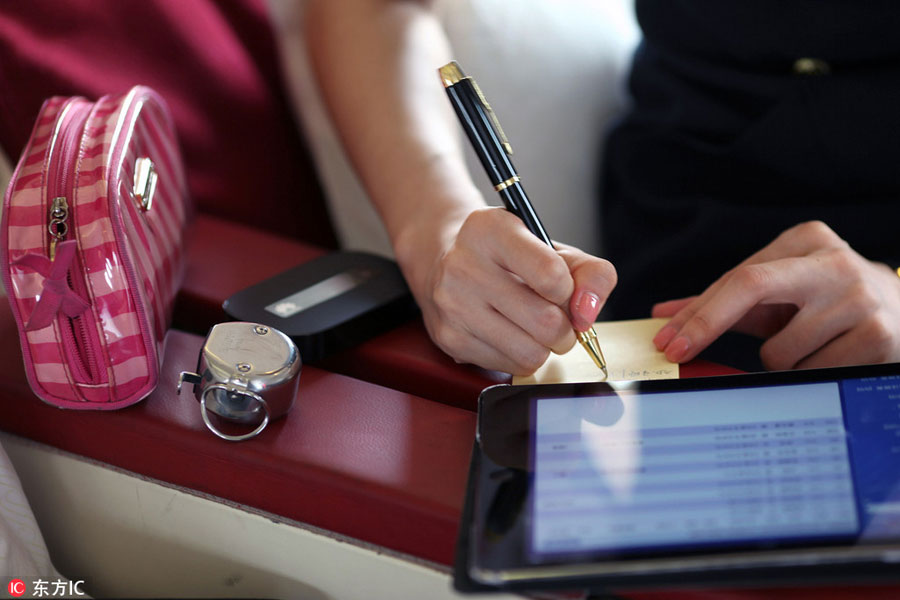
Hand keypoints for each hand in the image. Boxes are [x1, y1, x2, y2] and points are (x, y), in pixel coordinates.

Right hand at [407, 207, 616, 374]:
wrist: (445, 259)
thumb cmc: (508, 256)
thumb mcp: (553, 249)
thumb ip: (591, 274)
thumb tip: (587, 313)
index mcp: (491, 230)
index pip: (551, 275)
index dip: (570, 292)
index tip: (564, 290)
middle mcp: (464, 265)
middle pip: (545, 322)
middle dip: (566, 329)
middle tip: (558, 319)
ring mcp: (453, 304)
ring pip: (529, 352)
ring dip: (545, 347)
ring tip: (534, 328)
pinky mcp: (449, 338)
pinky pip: (509, 366)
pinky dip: (521, 356)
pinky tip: (510, 334)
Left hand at [651, 221, 899, 369]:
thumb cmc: (822, 303)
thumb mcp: (776, 294)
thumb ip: (720, 301)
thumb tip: (663, 316)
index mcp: (805, 240)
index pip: (736, 278)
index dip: (696, 313)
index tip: (667, 339)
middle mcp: (832, 262)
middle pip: (750, 288)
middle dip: (707, 324)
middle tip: (677, 352)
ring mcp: (859, 298)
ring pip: (779, 349)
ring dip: (779, 359)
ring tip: (808, 345)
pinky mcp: (878, 336)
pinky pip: (810, 371)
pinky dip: (808, 372)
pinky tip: (830, 355)